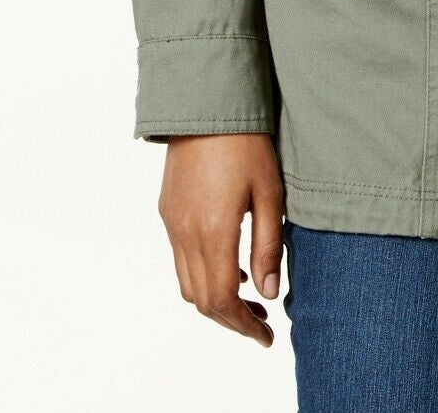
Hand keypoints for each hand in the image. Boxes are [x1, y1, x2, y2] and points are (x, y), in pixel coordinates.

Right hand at [158, 133, 284, 347]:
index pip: (222, 300)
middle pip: (200, 299)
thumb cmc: (246, 142)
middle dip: (230, 319)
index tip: (266, 335)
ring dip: (214, 299)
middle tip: (262, 323)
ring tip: (249, 298)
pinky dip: (202, 274)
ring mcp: (172, 221)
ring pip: (186, 282)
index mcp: (212, 231)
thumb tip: (269, 291)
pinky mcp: (168, 209)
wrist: (206, 103)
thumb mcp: (270, 192)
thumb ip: (268, 246)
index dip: (244, 325)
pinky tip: (229, 265)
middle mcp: (184, 232)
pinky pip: (180, 258)